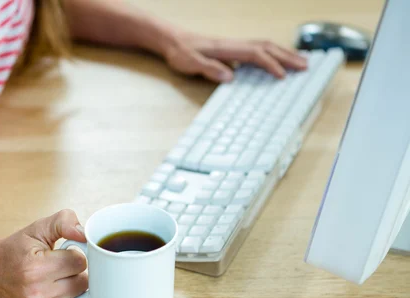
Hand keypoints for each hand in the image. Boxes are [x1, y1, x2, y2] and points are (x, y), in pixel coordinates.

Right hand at [0, 210, 88, 297]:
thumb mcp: (38, 229)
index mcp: (35, 268)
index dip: (74, 256)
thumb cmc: (17, 250)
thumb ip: (64, 222)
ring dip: (74, 297)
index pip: (80, 262)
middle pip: (83, 285)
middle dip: (75, 275)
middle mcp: (34, 295)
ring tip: (59, 286)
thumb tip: (84, 234)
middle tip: (59, 271)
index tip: (62, 256)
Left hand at [162, 30, 306, 82]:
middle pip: (267, 47)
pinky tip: (280, 60)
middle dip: (287, 56)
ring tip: (301, 62)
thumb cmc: (180, 52)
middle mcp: (234, 44)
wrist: (172, 41)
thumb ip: (209, 69)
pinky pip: (259, 48)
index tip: (282, 76)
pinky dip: (274, 53)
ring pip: (265, 45)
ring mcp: (235, 45)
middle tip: (306, 66)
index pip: (255, 54)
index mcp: (227, 48)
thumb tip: (230, 76)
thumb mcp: (190, 63)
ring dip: (284, 53)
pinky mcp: (234, 49)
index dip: (270, 65)